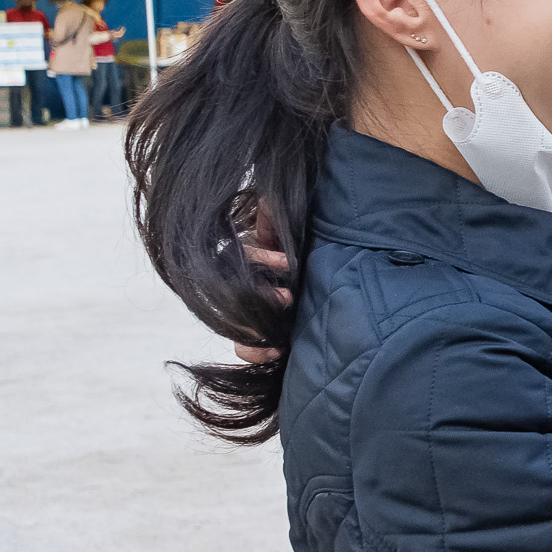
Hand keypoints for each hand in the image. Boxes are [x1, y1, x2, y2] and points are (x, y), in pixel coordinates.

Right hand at [232, 200, 290, 365]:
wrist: (316, 281)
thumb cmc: (295, 249)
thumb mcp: (286, 231)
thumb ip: (276, 217)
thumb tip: (269, 198)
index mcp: (246, 254)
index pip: (242, 254)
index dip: (263, 259)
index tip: (289, 263)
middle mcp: (240, 282)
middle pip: (235, 294)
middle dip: (261, 297)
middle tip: (288, 299)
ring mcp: (246, 308)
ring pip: (235, 323)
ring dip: (254, 330)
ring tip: (279, 338)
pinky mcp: (256, 331)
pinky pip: (243, 347)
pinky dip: (255, 351)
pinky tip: (276, 352)